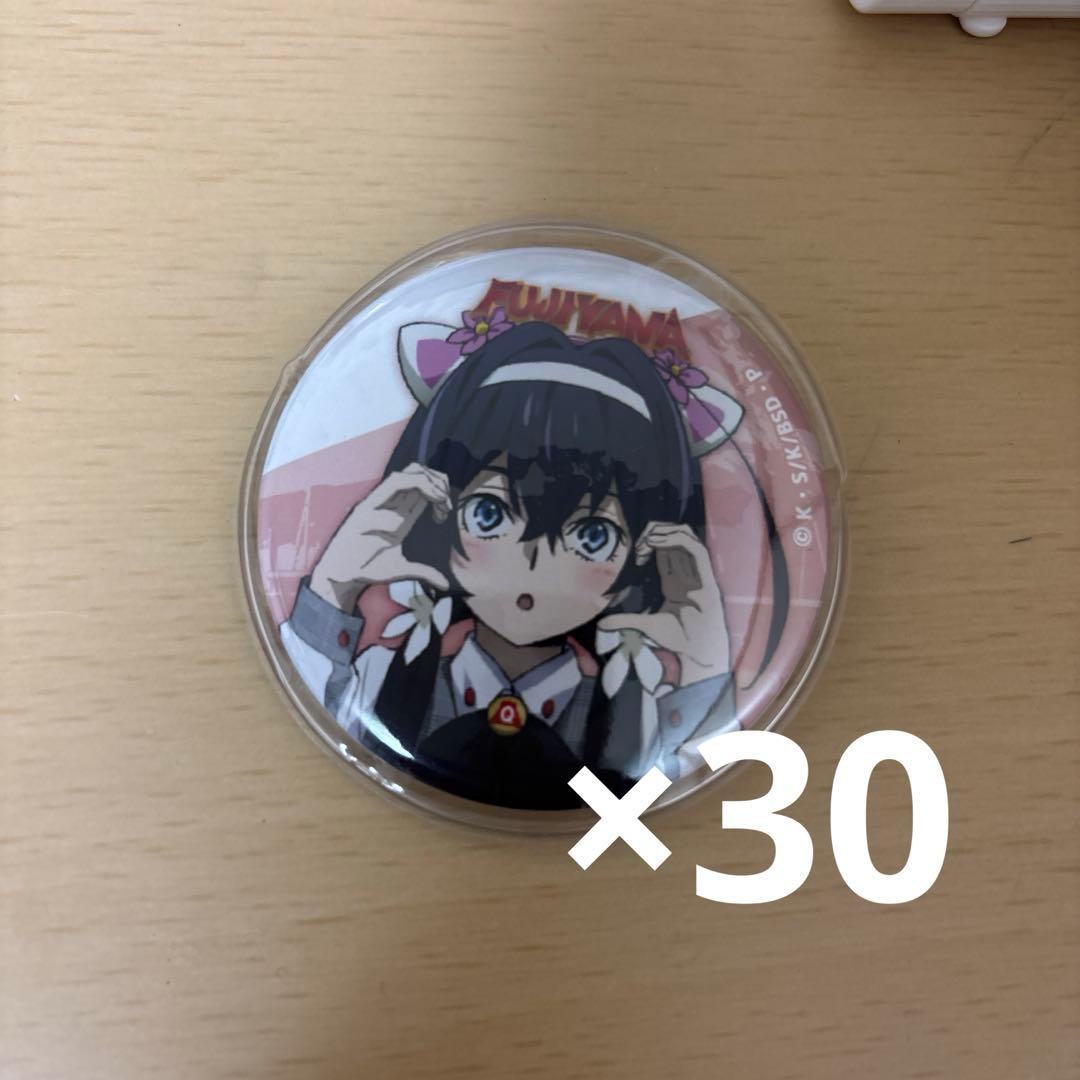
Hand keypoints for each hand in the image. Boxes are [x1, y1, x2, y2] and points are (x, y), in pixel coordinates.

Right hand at [309, 464, 451, 610]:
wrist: (342, 576)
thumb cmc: (370, 567)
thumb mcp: (403, 569)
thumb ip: (424, 571)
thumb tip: (444, 583)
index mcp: (401, 511)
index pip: (423, 482)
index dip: (440, 488)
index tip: (447, 509)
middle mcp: (390, 505)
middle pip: (415, 471)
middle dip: (435, 480)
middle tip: (444, 503)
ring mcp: (374, 507)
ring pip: (400, 477)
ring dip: (421, 485)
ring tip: (431, 504)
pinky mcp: (358, 517)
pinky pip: (376, 508)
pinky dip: (391, 514)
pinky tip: (397, 529)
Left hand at [598, 522, 729, 686]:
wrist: (697, 653)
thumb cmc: (677, 638)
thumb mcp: (645, 625)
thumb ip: (625, 621)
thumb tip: (602, 624)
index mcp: (675, 581)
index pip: (665, 550)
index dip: (649, 543)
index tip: (635, 551)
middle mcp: (687, 574)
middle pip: (675, 538)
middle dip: (656, 532)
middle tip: (639, 543)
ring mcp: (698, 575)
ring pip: (687, 537)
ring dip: (666, 531)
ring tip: (648, 539)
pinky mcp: (707, 580)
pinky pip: (697, 551)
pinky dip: (678, 540)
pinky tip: (658, 541)